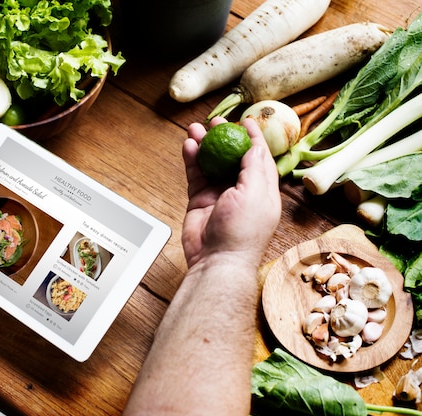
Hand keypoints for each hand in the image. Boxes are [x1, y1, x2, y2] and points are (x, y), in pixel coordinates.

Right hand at [181, 117, 280, 267]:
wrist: (217, 261)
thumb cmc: (242, 233)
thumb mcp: (256, 195)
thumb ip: (255, 168)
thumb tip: (255, 146)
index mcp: (262, 190)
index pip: (259, 157)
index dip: (253, 137)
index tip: (245, 120)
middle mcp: (242, 190)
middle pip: (232, 156)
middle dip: (224, 137)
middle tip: (215, 121)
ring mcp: (219, 195)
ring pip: (211, 163)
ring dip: (204, 145)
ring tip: (194, 128)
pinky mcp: (200, 200)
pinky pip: (196, 174)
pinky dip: (192, 159)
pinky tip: (187, 146)